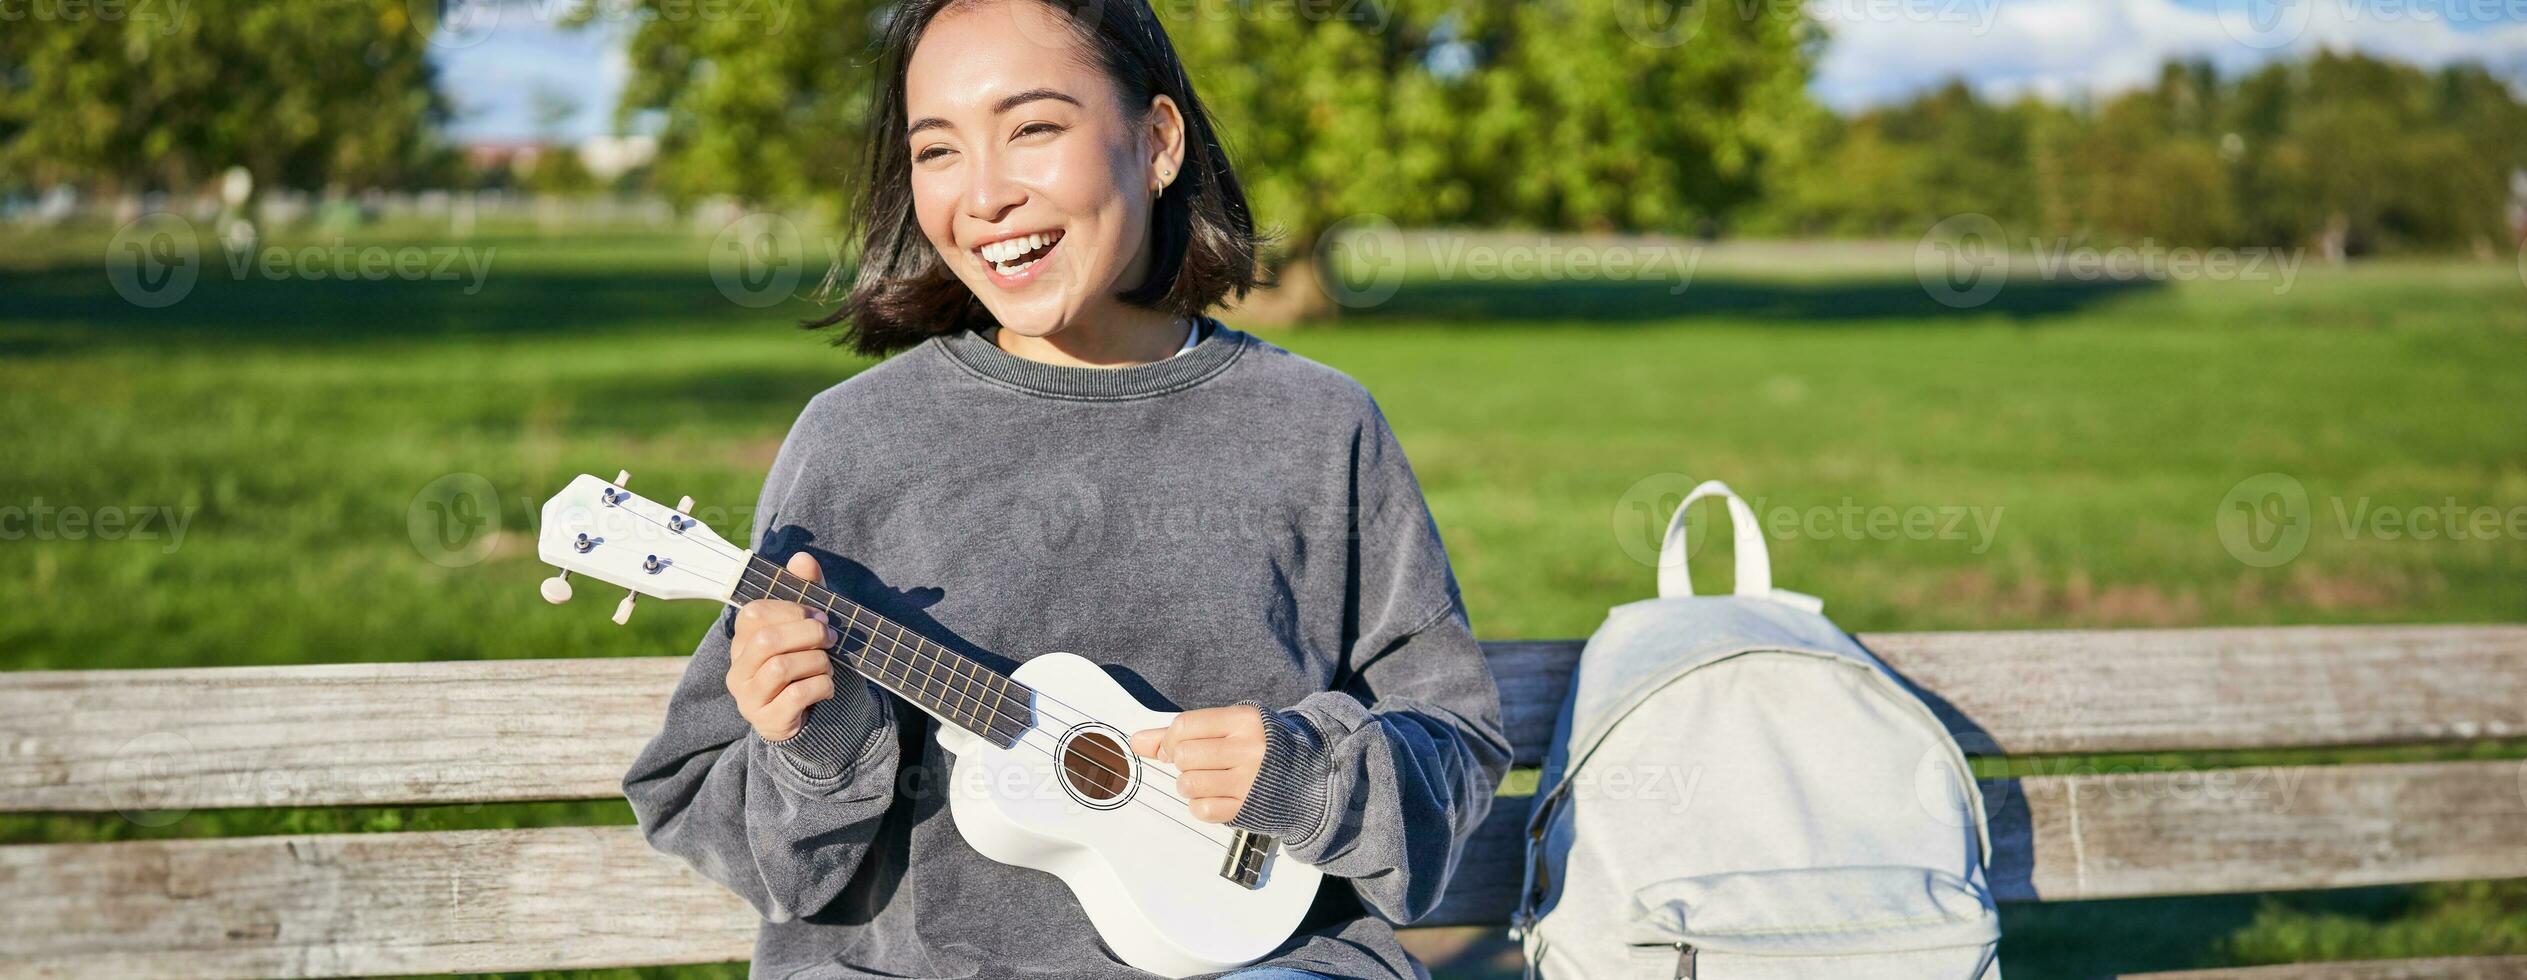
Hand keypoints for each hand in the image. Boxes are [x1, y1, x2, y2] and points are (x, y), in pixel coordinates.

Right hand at [726, 551, 838, 743]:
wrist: (805, 716)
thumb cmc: (803, 663)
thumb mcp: (806, 625)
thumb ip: (804, 591)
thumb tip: (801, 557)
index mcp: (742, 641)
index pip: (755, 614)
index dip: (792, 610)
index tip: (820, 615)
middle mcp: (738, 668)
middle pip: (768, 640)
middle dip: (809, 634)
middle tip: (831, 638)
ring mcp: (749, 697)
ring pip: (781, 668)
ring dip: (817, 662)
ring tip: (828, 665)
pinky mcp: (767, 720)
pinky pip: (796, 696)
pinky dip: (821, 686)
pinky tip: (827, 687)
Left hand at [1129, 704, 1267, 822]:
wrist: (1304, 773)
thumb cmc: (1257, 745)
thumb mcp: (1227, 726)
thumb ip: (1179, 732)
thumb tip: (1137, 741)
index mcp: (1243, 720)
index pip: (1184, 727)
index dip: (1168, 741)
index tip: (1173, 748)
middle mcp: (1249, 749)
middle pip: (1183, 756)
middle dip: (1180, 763)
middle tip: (1196, 764)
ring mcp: (1249, 780)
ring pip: (1188, 784)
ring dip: (1187, 785)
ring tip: (1205, 780)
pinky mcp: (1248, 808)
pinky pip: (1202, 810)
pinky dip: (1199, 806)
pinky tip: (1214, 796)